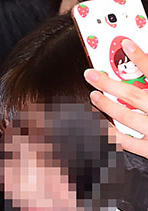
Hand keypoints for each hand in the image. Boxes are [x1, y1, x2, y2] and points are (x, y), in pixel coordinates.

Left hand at [84, 38, 147, 157]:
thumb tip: (145, 65)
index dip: (141, 57)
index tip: (126, 45)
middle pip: (133, 95)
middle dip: (109, 84)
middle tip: (91, 75)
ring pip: (126, 117)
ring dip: (106, 105)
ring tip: (94, 96)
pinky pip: (126, 142)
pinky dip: (110, 134)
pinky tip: (100, 126)